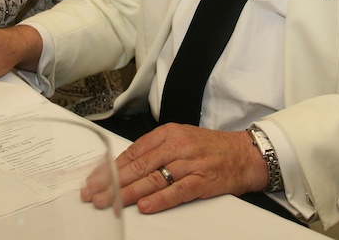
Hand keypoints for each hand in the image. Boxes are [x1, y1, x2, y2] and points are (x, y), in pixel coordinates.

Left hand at [83, 123, 266, 213]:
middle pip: (138, 166)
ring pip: (153, 179)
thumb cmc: (209, 147)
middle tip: (94, 193)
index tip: (95, 178)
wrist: (244, 154)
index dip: (111, 167)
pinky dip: (160, 200)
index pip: (132, 152)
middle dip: (113, 182)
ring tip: (111, 201)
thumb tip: (126, 164)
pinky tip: (145, 206)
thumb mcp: (180, 138)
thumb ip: (155, 149)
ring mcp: (189, 164)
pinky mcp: (202, 181)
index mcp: (167, 134)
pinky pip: (177, 191)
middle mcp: (176, 146)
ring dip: (129, 193)